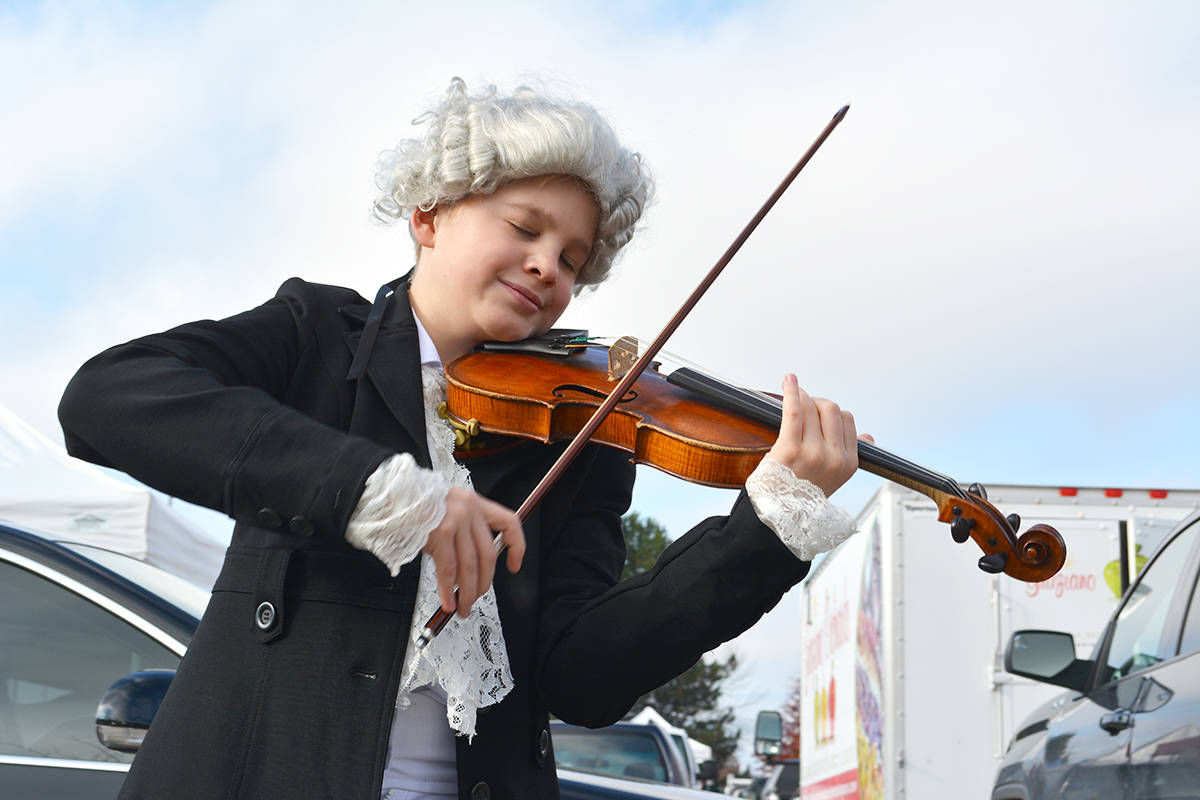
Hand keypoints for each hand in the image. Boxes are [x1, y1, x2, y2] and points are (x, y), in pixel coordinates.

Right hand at [422, 488, 525, 616]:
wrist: (391, 495)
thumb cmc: (415, 505)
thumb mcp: (447, 508)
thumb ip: (464, 529)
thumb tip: (471, 567)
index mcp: (475, 502)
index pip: (509, 523)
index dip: (516, 547)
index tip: (514, 566)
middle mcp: (469, 510)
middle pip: (487, 555)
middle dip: (484, 583)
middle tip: (476, 598)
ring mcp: (456, 521)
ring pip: (469, 566)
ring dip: (467, 593)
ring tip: (463, 608)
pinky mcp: (440, 533)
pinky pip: (449, 570)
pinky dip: (449, 591)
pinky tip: (448, 601)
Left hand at [765, 374, 871, 496]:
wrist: (777, 516)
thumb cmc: (802, 494)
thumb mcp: (834, 478)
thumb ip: (851, 455)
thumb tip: (869, 436)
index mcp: (849, 464)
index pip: (847, 420)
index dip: (830, 412)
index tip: (817, 411)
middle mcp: (834, 458)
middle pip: (832, 409)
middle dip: (817, 402)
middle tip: (803, 405)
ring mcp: (813, 453)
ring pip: (812, 407)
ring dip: (801, 396)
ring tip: (793, 393)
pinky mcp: (790, 449)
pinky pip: (794, 411)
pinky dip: (792, 391)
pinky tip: (789, 380)